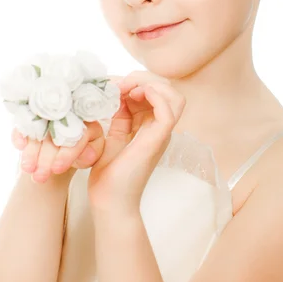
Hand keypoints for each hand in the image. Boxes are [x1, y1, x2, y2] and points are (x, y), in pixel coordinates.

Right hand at [12, 119, 104, 182]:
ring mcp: (49, 113)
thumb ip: (92, 154)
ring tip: (27, 169)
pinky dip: (20, 133)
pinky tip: (20, 145)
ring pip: (39, 130)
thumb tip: (88, 154)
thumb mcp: (91, 153)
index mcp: (87, 121)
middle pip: (55, 133)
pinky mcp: (33, 115)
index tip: (57, 169)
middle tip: (39, 176)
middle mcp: (68, 113)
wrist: (67, 147)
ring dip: (31, 150)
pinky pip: (25, 121)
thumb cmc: (83, 149)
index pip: (78, 135)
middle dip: (46, 157)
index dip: (67, 153)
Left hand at [87, 71, 185, 216]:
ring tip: (129, 89)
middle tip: (120, 84)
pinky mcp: (158, 140)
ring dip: (151, 84)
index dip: (135, 81)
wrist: (109, 203)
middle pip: (167, 89)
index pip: (155, 91)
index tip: (112, 85)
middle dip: (143, 78)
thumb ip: (117, 117)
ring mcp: (161, 134)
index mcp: (149, 126)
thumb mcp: (110, 137)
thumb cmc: (108, 175)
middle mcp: (159, 128)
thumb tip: (114, 93)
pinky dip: (155, 95)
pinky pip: (169, 111)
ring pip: (174, 96)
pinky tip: (134, 94)